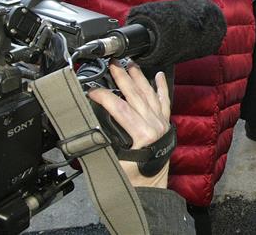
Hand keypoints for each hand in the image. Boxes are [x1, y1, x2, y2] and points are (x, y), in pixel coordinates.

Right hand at [88, 63, 171, 188]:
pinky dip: (161, 87)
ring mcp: (161, 123)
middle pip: (136, 95)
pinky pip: (164, 101)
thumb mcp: (113, 162)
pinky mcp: (165, 124)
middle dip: (123, 77)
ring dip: (139, 77)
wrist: (152, 190)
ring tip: (130, 64)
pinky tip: (158, 76)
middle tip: (112, 65)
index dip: (104, 97)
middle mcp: (155, 125)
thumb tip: (90, 127)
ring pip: (149, 94)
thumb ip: (103, 142)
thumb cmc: (134, 180)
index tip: (92, 91)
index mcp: (143, 134)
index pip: (120, 108)